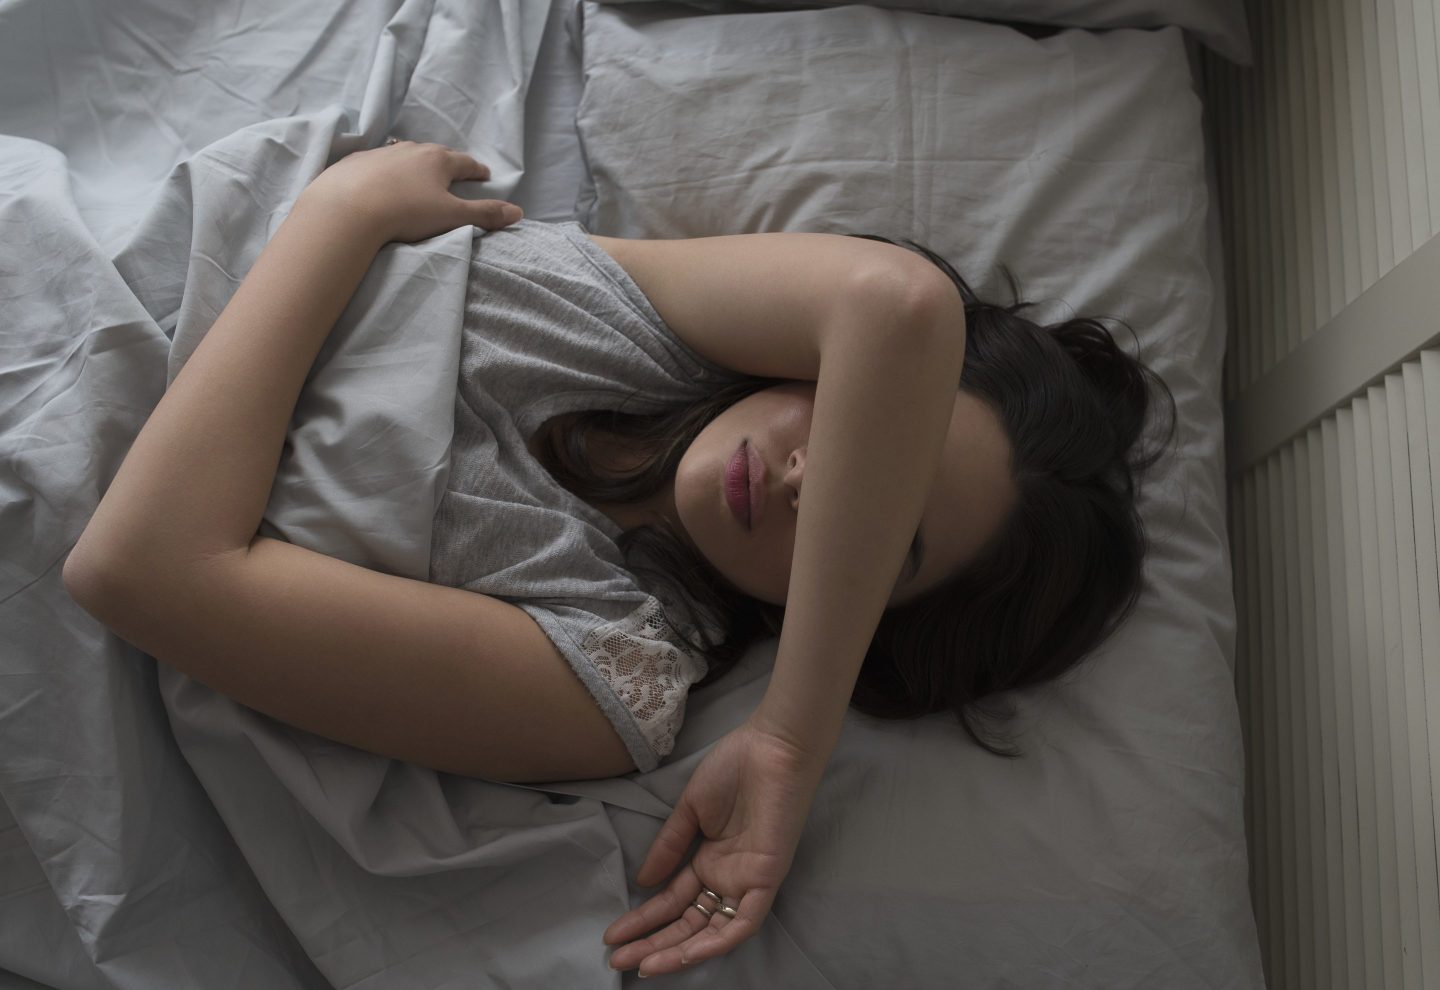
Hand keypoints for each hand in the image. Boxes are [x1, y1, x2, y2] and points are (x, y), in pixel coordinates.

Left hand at [300, 140, 521, 243]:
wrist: (348, 207)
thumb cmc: (407, 212)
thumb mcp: (452, 216)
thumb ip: (485, 214)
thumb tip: (518, 212)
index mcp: (439, 160)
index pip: (466, 163)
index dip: (477, 170)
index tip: (484, 175)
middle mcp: (412, 149)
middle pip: (437, 154)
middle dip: (448, 163)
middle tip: (454, 173)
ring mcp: (382, 152)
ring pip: (406, 154)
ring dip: (416, 164)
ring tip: (419, 176)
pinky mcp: (357, 161)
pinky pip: (378, 163)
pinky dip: (386, 170)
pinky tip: (382, 181)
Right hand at [602, 718, 828, 977]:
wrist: (771, 747)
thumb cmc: (735, 769)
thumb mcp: (691, 810)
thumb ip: (669, 847)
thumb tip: (642, 882)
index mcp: (710, 861)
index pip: (674, 902)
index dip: (644, 919)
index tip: (613, 934)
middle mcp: (727, 878)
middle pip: (688, 923)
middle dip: (653, 942)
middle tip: (616, 958)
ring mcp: (747, 881)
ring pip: (713, 932)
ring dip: (679, 951)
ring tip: (642, 964)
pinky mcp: (767, 879)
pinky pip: (744, 922)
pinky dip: (718, 941)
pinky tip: (689, 953)